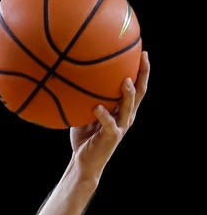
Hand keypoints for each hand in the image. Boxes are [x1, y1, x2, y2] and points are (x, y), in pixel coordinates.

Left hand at [68, 50, 149, 175]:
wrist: (84, 162)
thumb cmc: (84, 137)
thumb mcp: (84, 114)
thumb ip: (84, 99)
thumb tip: (71, 78)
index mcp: (122, 110)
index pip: (136, 87)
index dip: (141, 71)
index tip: (142, 52)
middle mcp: (126, 116)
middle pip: (140, 92)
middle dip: (143, 74)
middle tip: (143, 57)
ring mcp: (120, 127)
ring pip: (128, 107)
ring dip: (127, 94)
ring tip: (124, 80)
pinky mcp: (112, 137)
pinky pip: (109, 124)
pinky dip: (103, 115)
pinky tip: (96, 107)